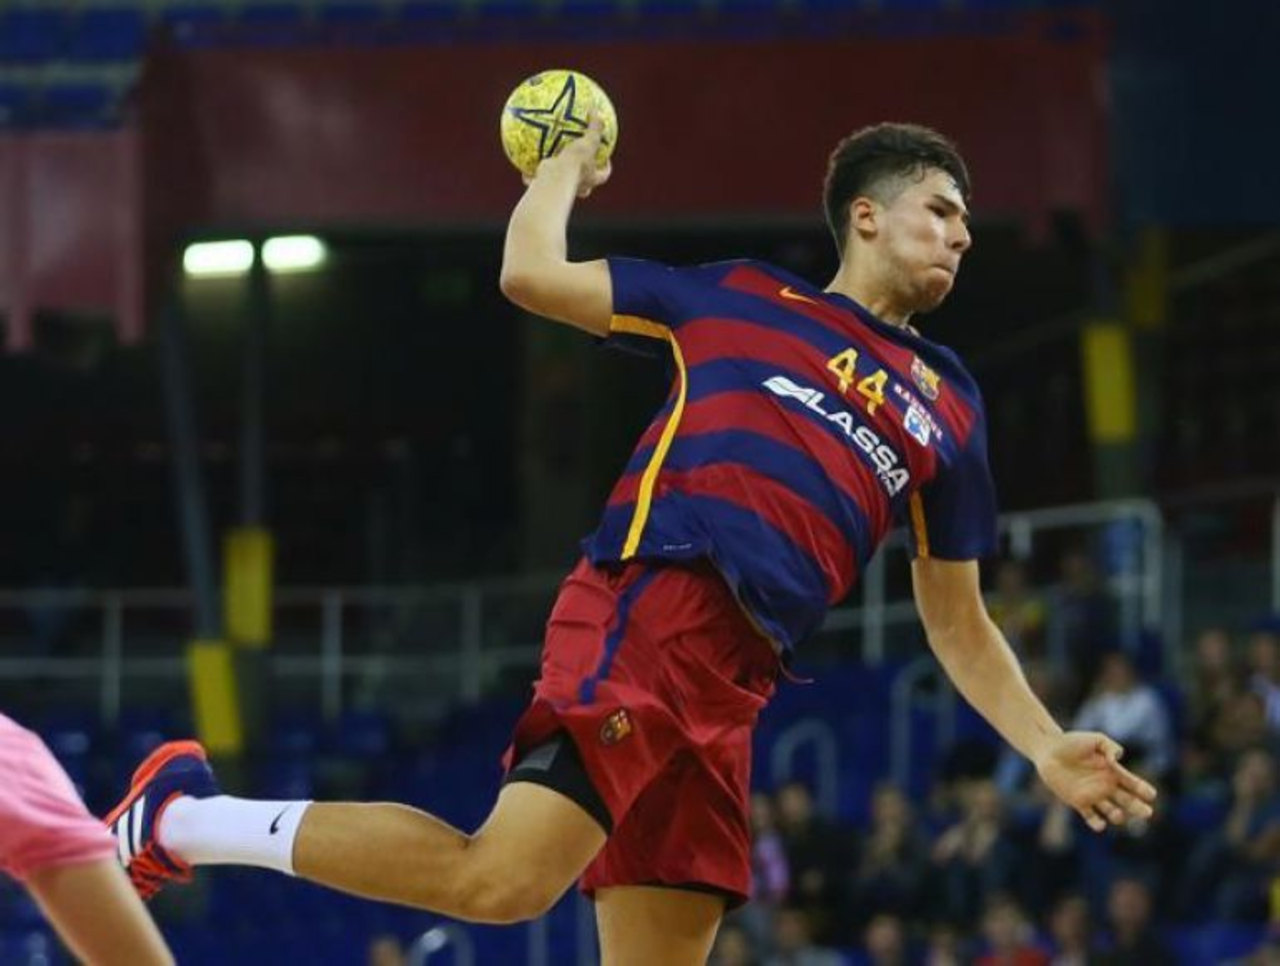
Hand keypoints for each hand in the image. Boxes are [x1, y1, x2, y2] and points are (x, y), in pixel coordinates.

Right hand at [524, 114, 611, 198]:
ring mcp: (560, 189)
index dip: (606, 167)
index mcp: (590, 179)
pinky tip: (524, 163)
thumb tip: (597, 112)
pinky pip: (537, 181)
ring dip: (557, 177)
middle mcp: (577, 187)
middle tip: (580, 162)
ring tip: (550, 162)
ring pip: (560, 184)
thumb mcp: (588, 142)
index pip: (603, 175)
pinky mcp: (544, 187)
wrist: (554, 180)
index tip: (606, 158)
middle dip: (582, 176)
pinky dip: (531, 175)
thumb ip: (594, 128)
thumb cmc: (575, 163)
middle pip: (584, 184)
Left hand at [1034, 732, 1156, 832]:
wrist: (1048, 750)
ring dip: (1118, 816)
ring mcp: (1093, 795)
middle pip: (1128, 801)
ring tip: (1118, 814)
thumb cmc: (1071, 742)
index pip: (1133, 784)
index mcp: (1113, 771)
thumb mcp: (1094, 739)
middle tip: (1146, 812)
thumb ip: (1109, 746)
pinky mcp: (1079, 802)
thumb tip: (1117, 759)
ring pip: (1112, 812)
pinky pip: (1091, 817)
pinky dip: (1097, 824)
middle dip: (1138, 808)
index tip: (1151, 795)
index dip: (1143, 790)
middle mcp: (1106, 786)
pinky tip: (1101, 824)